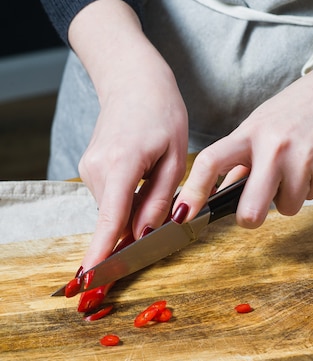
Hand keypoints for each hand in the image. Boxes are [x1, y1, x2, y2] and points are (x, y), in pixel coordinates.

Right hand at [68, 0, 187, 269]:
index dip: (101, 253)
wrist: (133, 80)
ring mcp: (89, 168)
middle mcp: (96, 169)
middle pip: (115, 220)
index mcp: (121, 164)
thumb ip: (158, 200)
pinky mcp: (90, 168)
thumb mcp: (174, 157)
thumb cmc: (162, 113)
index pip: (110, 219)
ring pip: (114, 210)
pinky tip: (142, 175)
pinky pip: (111, 198)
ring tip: (155, 175)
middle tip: (161, 212)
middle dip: (135, 231)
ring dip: (134, 210)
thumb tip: (142, 235)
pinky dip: (126, 200)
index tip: (89, 281)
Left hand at [173, 24, 312, 227]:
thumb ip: (242, 159)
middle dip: (250, 219)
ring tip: (299, 166)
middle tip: (255, 210)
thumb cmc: (301, 106)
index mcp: (249, 133)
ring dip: (290, 196)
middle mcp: (273, 145)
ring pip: (286, 207)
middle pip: (250, 210)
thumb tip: (221, 191)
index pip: (210, 162)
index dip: (193, 193)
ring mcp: (302, 157)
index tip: (181, 215)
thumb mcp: (263, 124)